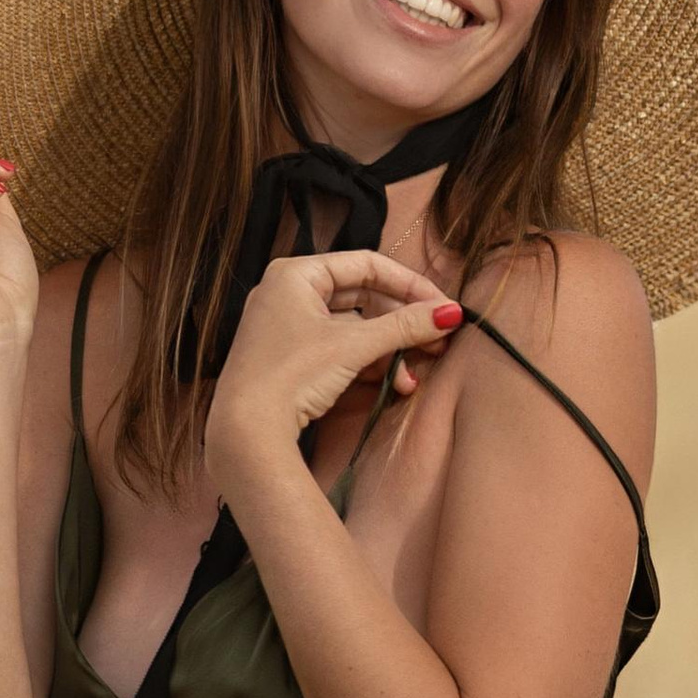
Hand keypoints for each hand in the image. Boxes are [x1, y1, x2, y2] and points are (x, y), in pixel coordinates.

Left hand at [206, 249, 463, 491]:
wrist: (245, 433)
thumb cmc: (293, 375)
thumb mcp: (353, 346)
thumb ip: (404, 326)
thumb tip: (452, 313)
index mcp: (296, 273)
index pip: (367, 264)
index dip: (410, 284)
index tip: (442, 307)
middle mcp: (287, 292)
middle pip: (362, 297)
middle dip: (401, 324)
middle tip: (437, 342)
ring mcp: (285, 326)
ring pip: (351, 327)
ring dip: (387, 350)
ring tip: (413, 377)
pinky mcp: (288, 357)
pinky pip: (336, 348)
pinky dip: (364, 362)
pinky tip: (392, 384)